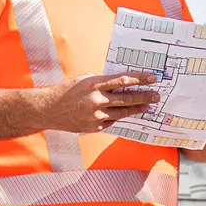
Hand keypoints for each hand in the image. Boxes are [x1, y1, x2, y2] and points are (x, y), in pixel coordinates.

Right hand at [34, 72, 159, 132]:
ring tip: (147, 106)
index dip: (140, 79)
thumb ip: (102, 81)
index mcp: (94, 84)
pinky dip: (119, 116)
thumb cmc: (66, 92)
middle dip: (144, 96)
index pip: (123, 80)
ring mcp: (97, 115)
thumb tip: (119, 83)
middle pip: (127, 98)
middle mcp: (97, 100)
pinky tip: (127, 113)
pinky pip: (112, 121)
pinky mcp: (95, 127)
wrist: (49, 110)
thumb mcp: (84, 80)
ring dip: (137, 108)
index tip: (152, 78)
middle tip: (156, 95)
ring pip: (123, 112)